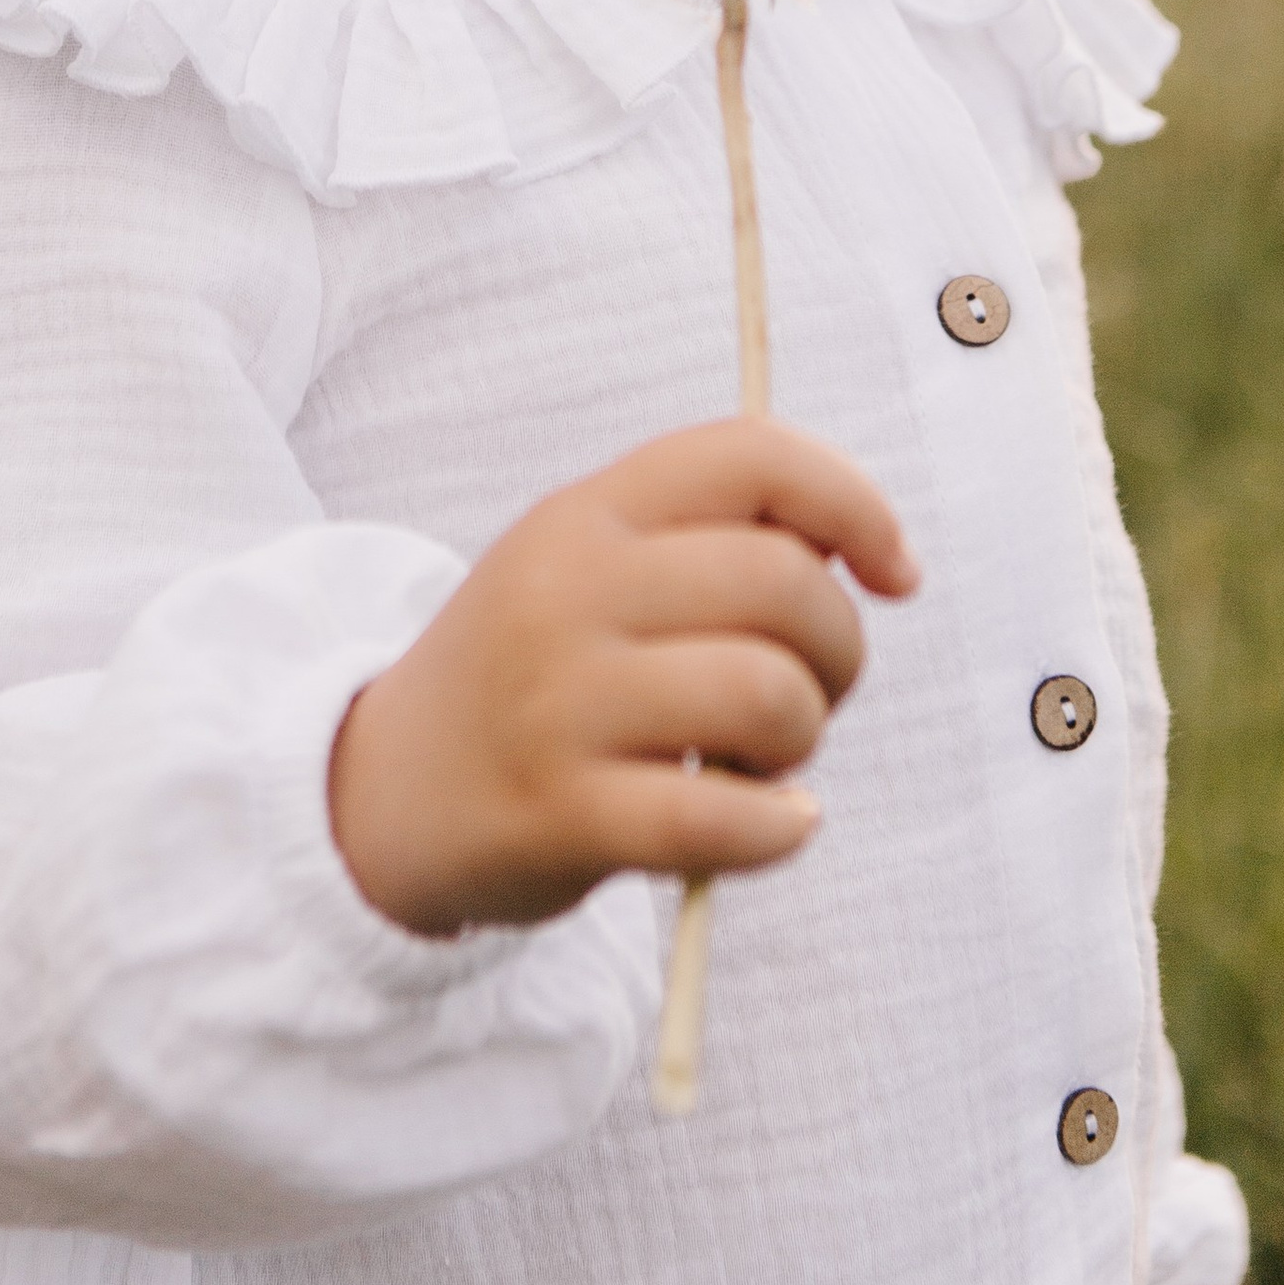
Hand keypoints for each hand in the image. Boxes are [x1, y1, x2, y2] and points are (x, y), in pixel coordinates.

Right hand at [328, 420, 918, 936]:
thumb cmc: (536, 675)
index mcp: (587, 512)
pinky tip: (777, 825)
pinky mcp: (558, 812)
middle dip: (840, 649)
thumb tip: (867, 550)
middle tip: (811, 695)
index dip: (857, 504)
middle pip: (783, 582)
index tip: (897, 574)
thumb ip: (708, 539)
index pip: (753, 455)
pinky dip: (780, 829)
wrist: (386, 793)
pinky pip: (718, 818)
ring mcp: (558, 700)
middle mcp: (568, 588)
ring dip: (804, 741)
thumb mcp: (589, 567)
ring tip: (766, 762)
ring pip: (767, 694)